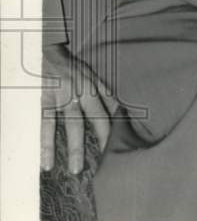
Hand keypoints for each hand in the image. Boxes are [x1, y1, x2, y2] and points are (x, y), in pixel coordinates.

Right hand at [41, 44, 115, 174]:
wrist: (49, 52)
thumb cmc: (73, 68)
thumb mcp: (94, 76)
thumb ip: (105, 94)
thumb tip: (121, 112)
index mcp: (97, 86)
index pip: (113, 108)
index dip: (121, 125)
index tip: (127, 143)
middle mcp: (84, 91)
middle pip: (98, 118)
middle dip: (104, 139)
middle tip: (108, 162)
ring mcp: (65, 96)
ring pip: (72, 125)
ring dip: (75, 148)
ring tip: (77, 169)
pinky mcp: (46, 100)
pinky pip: (46, 125)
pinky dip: (46, 144)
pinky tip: (47, 162)